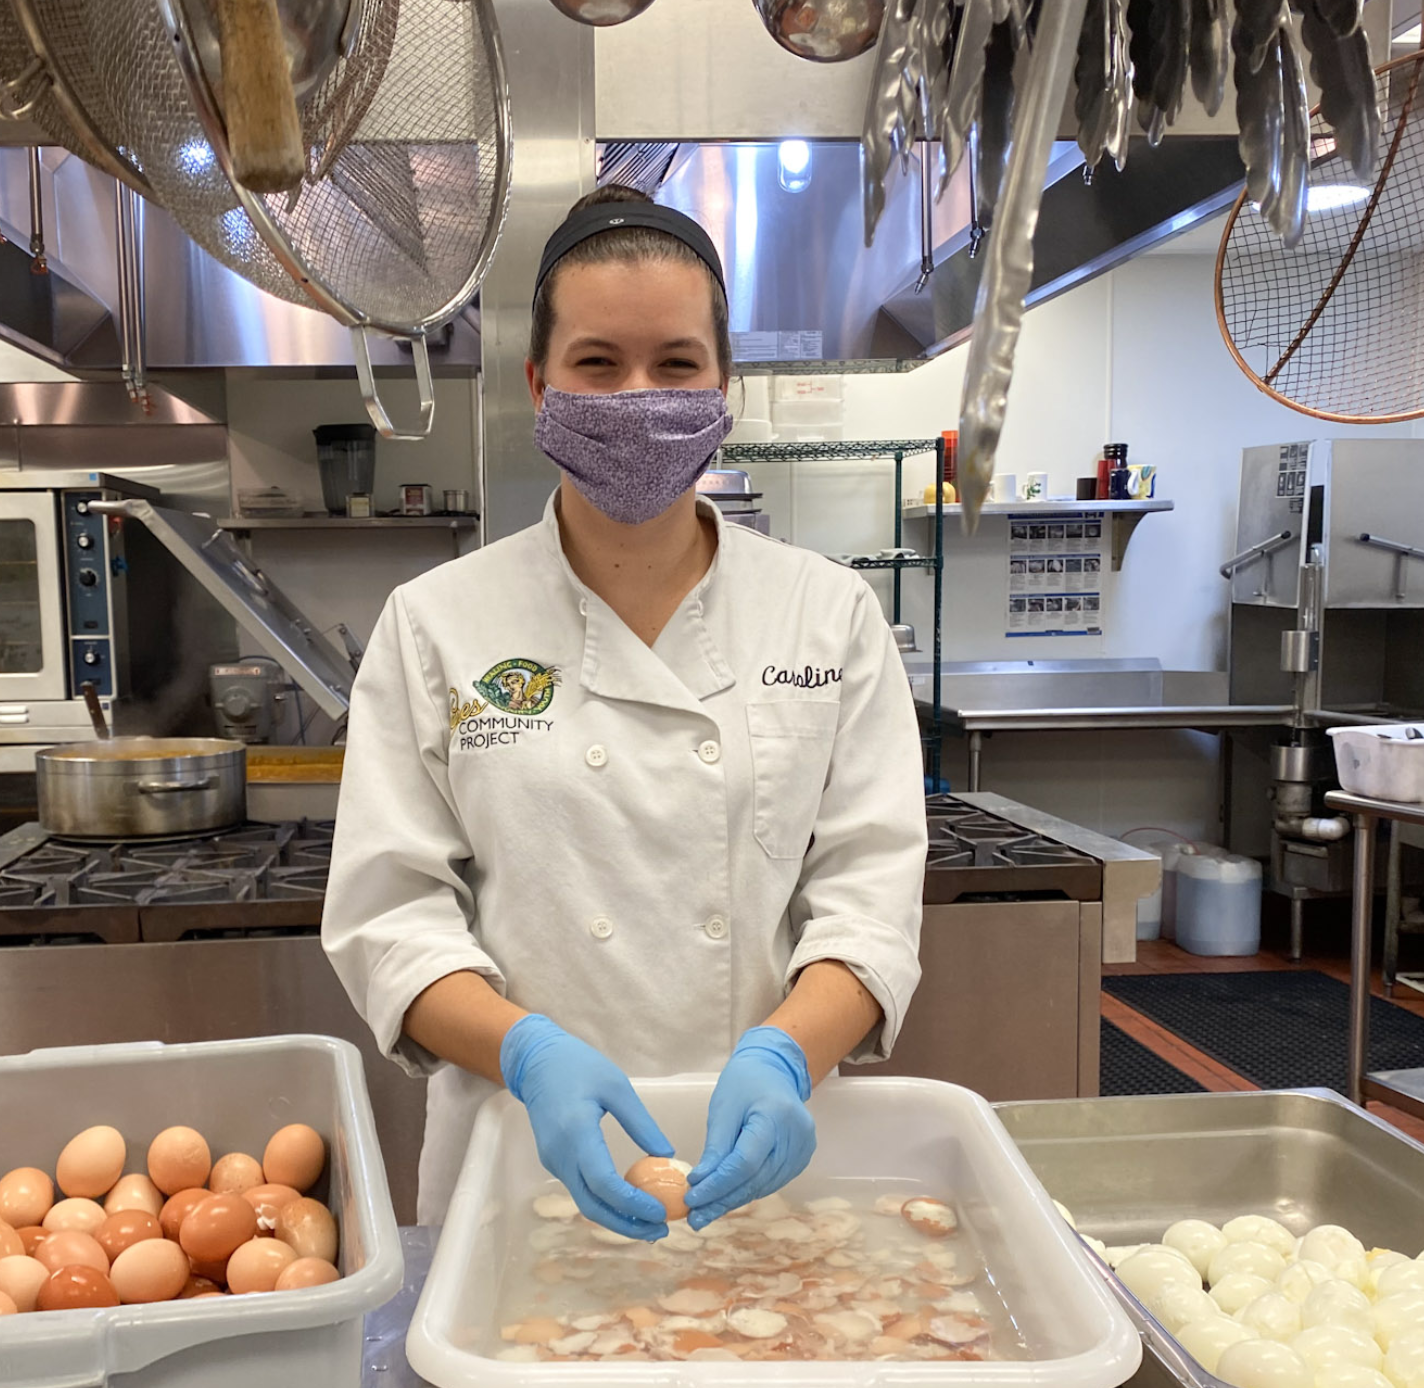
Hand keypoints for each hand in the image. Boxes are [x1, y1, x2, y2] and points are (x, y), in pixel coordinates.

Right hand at [500, 1014, 672, 1239]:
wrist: (537, 1062)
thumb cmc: (580, 1066)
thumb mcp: (617, 1087)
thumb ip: (640, 1123)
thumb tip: (666, 1155)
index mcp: (576, 1132)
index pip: (602, 1182)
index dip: (632, 1203)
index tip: (660, 1212)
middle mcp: (560, 1154)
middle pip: (592, 1205)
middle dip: (626, 1224)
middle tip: (661, 1230)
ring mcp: (553, 1160)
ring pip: (585, 1202)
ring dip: (616, 1217)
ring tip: (650, 1222)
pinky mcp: (553, 1161)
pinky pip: (580, 1190)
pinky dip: (605, 1202)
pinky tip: (629, 1201)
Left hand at [683, 1026, 814, 1229]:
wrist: (774, 1070)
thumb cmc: (744, 1084)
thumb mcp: (723, 1109)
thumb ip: (715, 1148)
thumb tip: (700, 1184)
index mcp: (776, 1115)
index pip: (745, 1162)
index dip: (718, 1185)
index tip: (691, 1198)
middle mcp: (797, 1136)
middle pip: (755, 1179)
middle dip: (721, 1200)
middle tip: (693, 1217)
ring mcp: (804, 1149)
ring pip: (763, 1186)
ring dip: (733, 1200)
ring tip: (704, 1212)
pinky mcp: (802, 1158)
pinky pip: (771, 1181)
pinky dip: (747, 1190)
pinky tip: (725, 1198)